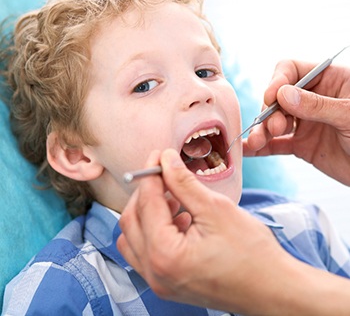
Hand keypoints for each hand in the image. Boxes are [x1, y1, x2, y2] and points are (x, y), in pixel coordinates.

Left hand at [117, 149, 300, 314]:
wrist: (272, 290)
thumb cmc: (251, 253)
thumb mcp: (215, 208)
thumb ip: (184, 182)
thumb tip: (166, 159)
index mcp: (165, 254)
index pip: (147, 203)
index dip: (150, 174)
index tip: (158, 155)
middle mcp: (154, 273)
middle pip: (132, 220)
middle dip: (146, 192)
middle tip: (164, 174)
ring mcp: (159, 282)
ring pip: (134, 236)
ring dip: (148, 212)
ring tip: (174, 198)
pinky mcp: (167, 283)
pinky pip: (146, 251)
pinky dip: (155, 230)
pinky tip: (179, 219)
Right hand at [244, 60, 349, 184]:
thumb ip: (317, 105)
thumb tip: (282, 94)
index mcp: (329, 80)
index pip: (292, 70)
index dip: (277, 81)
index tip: (270, 97)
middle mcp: (313, 99)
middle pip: (278, 98)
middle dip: (270, 111)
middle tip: (275, 126)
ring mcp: (306, 122)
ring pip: (274, 121)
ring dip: (262, 130)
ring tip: (256, 142)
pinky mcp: (302, 145)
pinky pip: (277, 144)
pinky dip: (262, 148)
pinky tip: (248, 149)